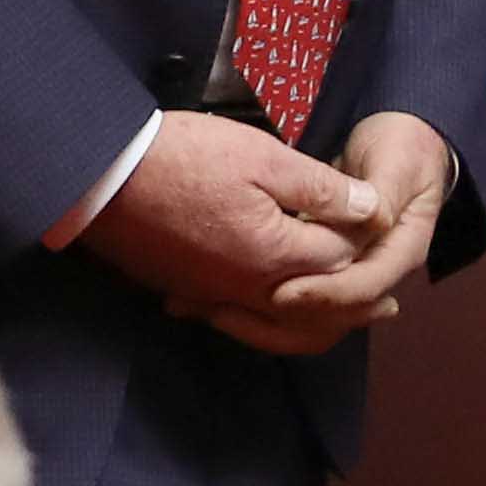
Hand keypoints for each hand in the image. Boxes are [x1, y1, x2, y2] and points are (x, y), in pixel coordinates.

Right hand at [77, 108, 384, 328]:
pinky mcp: (186, 291)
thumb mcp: (262, 157)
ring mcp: (214, 294)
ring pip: (278, 328)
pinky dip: (266, 323)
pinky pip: (237, 320)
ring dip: (314, 325)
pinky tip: (273, 308)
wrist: (99, 176)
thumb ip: (320, 188)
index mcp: (276, 254)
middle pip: (317, 311)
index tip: (379, 232)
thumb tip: (371, 209)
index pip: (341, 260)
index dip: (364, 244)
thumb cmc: (183, 157)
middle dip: (354, 306)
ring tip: (341, 319)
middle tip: (386, 306)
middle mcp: (249, 288)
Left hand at [241, 111, 464, 339]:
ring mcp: (355, 273)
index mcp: (402, 251)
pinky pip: (301, 301)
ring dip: (270, 320)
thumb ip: (383, 191)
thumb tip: (372, 217)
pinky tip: (223, 301)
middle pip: (339, 316)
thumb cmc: (402, 149)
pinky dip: (266, 303)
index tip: (281, 292)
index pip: (366, 286)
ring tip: (219, 311)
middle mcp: (378, 271)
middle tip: (237, 309)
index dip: (325, 293)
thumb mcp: (397, 162)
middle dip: (290, 318)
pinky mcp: (331, 270)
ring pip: (317, 320)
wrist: (401, 147)